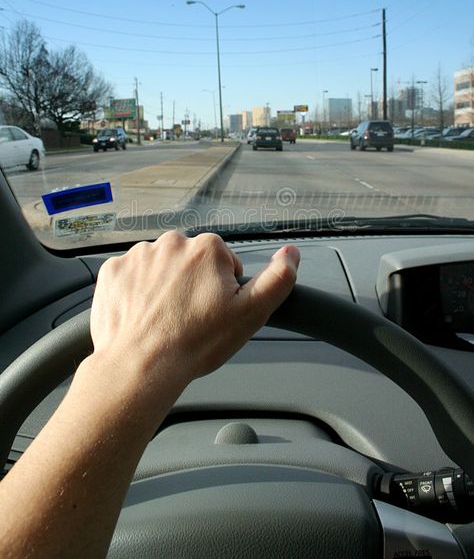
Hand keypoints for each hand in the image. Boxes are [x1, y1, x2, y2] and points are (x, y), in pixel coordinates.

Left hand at [90, 231, 299, 388]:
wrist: (141, 365)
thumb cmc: (195, 343)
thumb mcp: (250, 314)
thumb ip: (278, 279)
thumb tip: (291, 254)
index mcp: (207, 248)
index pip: (223, 262)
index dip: (222, 289)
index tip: (213, 311)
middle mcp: (171, 243)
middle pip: (189, 262)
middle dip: (191, 283)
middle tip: (188, 317)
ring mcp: (138, 256)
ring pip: (159, 268)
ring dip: (163, 286)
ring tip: (163, 319)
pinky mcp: (113, 271)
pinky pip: (130, 276)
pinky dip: (135, 291)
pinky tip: (142, 316)